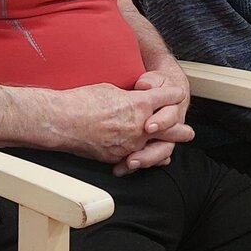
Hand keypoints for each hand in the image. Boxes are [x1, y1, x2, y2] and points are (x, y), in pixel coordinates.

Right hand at [52, 83, 190, 173]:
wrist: (61, 121)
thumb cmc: (81, 101)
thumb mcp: (110, 89)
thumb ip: (128, 98)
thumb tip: (133, 102)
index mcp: (138, 104)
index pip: (166, 98)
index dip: (173, 95)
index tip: (177, 95)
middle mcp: (139, 126)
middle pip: (171, 128)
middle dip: (180, 129)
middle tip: (189, 132)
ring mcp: (130, 144)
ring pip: (156, 148)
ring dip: (165, 148)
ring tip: (170, 151)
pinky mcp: (117, 156)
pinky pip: (135, 159)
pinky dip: (141, 158)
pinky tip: (146, 160)